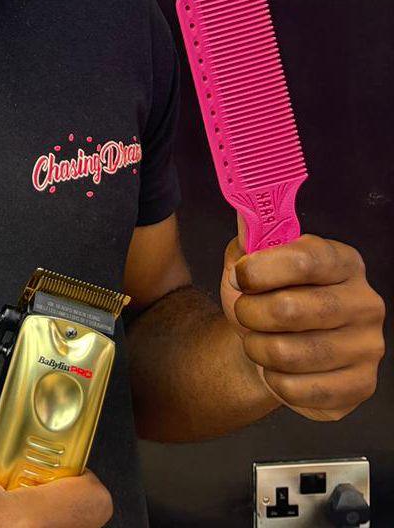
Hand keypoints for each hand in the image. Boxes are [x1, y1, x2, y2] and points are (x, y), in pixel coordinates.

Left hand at [222, 227, 384, 420]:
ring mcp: (368, 347)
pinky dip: (274, 380)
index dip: (261, 269)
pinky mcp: (359, 386)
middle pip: (289, 309)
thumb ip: (249, 240)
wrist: (271, 348)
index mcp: (343, 263)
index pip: (304, 260)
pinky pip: (297, 388)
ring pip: (288, 353)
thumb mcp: (251, 263)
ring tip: (260, 342)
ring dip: (257, 349)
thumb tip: (248, 218)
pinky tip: (281, 369)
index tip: (240, 276)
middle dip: (250, 314)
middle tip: (246, 314)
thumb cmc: (264, 299)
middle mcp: (365, 303)